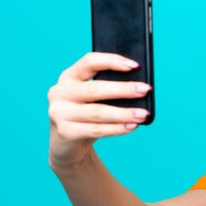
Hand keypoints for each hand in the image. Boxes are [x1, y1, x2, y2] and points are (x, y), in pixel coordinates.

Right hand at [47, 52, 151, 168]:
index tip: (135, 66)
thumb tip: (139, 88)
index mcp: (68, 77)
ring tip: (143, 114)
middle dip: (123, 89)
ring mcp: (60, 113)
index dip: (112, 61)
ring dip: (124, 113)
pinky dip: (116, 129)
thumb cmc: (86, 115)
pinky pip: (96, 130)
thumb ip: (108, 89)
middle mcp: (60, 92)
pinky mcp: (65, 132)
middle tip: (145, 90)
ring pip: (97, 112)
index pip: (90, 61)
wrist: (67, 144)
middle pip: (95, 88)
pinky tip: (132, 126)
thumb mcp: (92, 98)